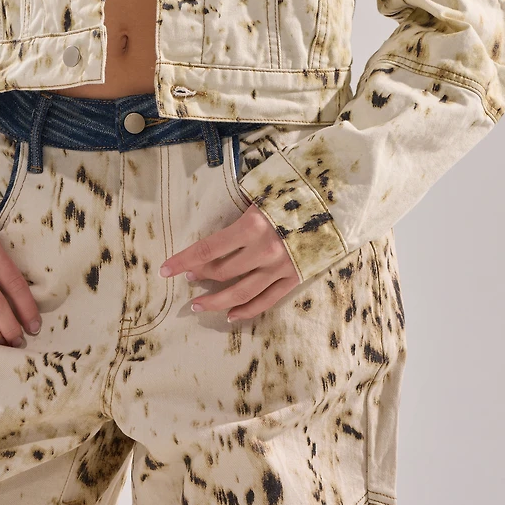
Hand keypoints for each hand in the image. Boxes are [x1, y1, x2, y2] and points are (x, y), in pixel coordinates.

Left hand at [159, 201, 301, 321]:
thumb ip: (240, 208)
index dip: (184, 260)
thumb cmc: (297, 188)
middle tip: (187, 278)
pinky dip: (248, 310)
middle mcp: (265, 250)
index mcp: (253, 225)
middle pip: (222, 271)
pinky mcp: (296, 276)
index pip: (208, 248)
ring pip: (241, 292)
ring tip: (198, 306)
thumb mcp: (264, 190)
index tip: (165, 270)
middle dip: (200, 275)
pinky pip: (267, 300)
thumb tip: (216, 221)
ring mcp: (281, 267)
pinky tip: (231, 316)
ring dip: (217, 301)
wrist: (339, 199)